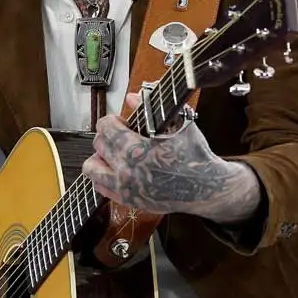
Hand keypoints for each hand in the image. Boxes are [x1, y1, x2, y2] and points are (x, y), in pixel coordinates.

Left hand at [82, 96, 260, 222]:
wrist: (205, 187)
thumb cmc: (194, 155)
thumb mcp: (178, 124)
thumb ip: (152, 109)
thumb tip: (132, 97)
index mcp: (137, 150)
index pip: (106, 128)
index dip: (112, 120)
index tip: (121, 121)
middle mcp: (126, 170)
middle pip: (99, 145)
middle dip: (107, 135)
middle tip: (120, 134)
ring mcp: (126, 188)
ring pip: (92, 168)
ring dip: (99, 157)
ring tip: (113, 153)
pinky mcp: (128, 200)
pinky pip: (101, 187)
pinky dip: (103, 176)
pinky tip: (115, 169)